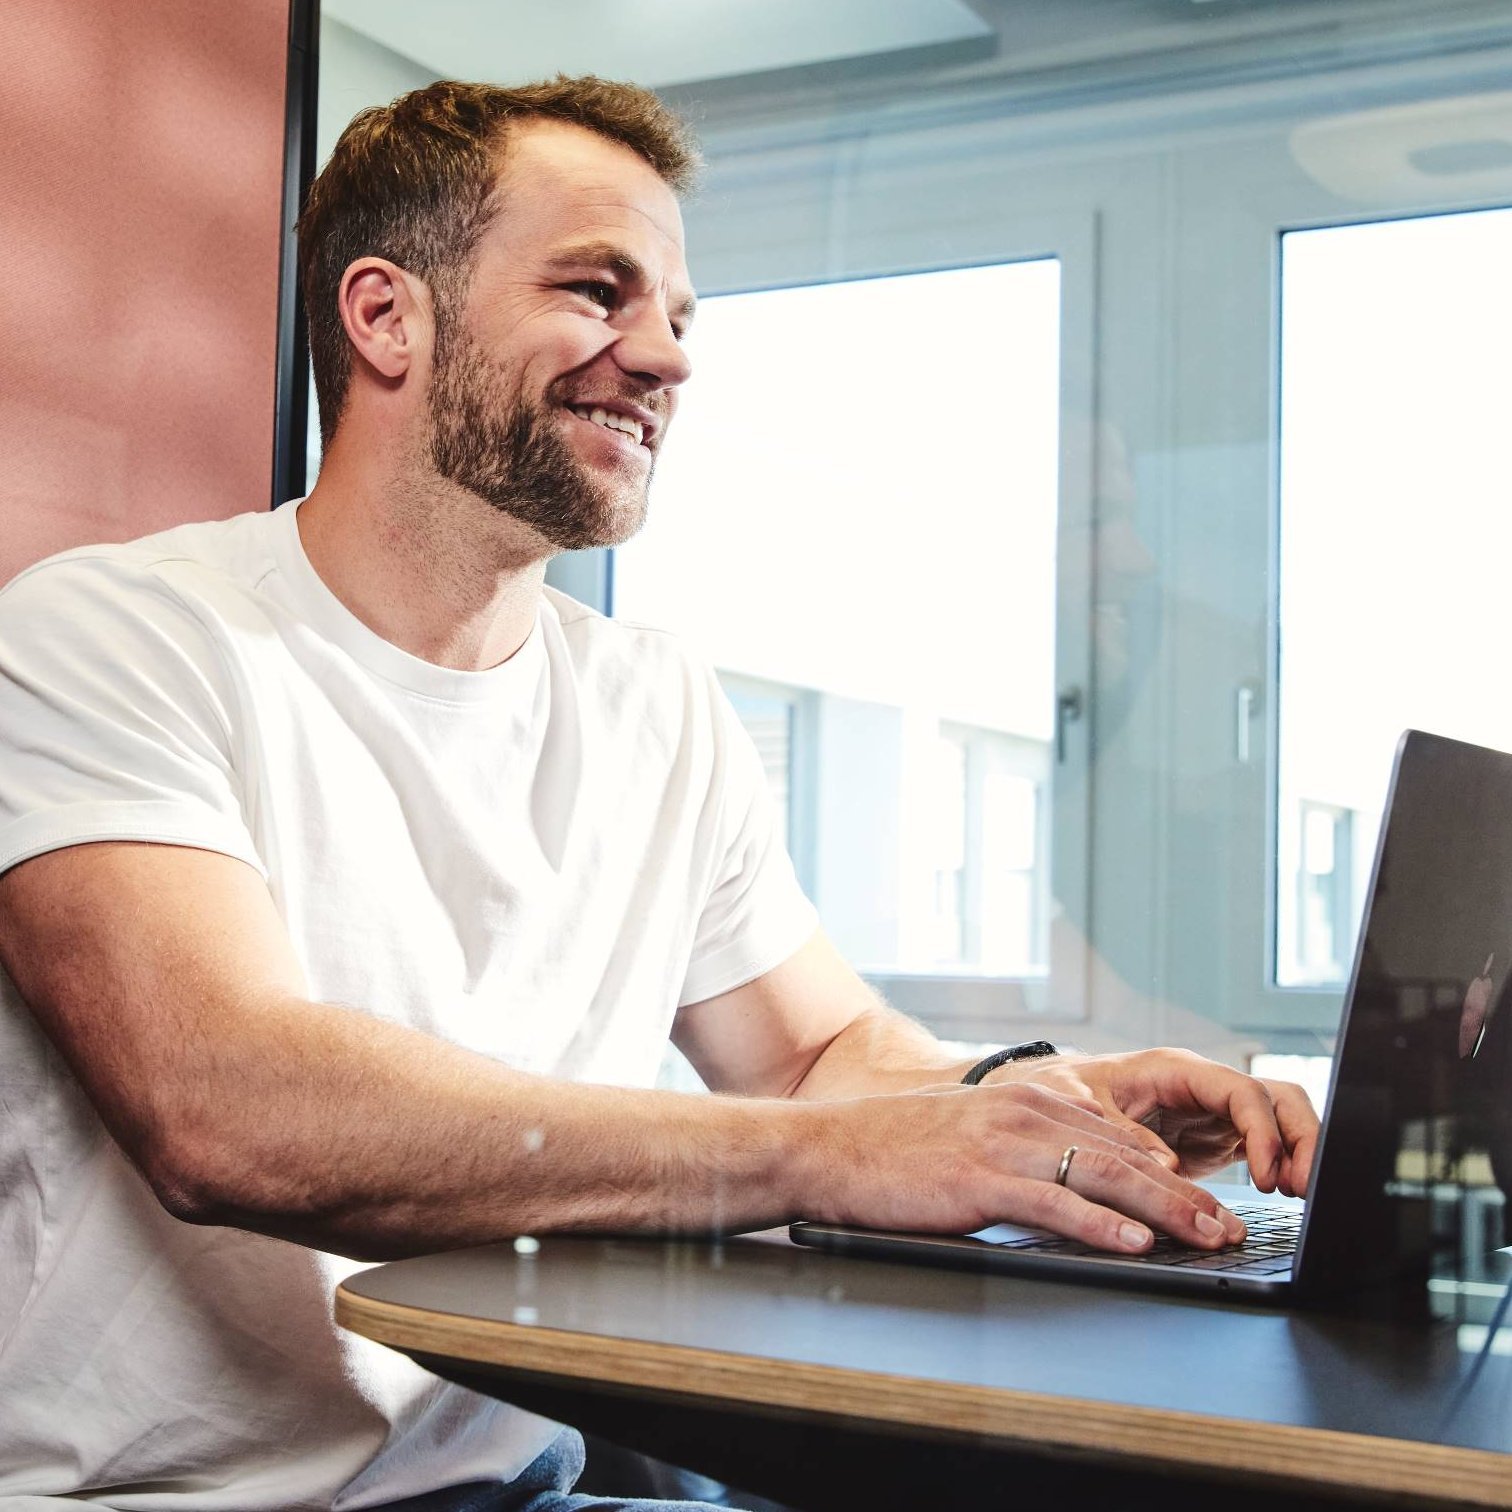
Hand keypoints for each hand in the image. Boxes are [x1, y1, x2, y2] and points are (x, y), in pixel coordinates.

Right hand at [815, 1080, 1249, 1254]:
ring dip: (1164, 1211)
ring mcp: (1002, 1146)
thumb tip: (1077, 1187)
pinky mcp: (978, 1181)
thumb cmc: (897, 1149)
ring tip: (1207, 1236)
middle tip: (1231, 1227)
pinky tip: (1134, 1243)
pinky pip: (1052, 1205)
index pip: (1119, 1138)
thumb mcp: (973, 1133)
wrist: (830, 1147)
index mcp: (1026, 1101)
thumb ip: (1025, 1149)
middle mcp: (1023, 1115)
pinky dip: (1099, 1225)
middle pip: (1124, 1156)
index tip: (1210, 1204)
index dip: (1171, 1174)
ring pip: (1102, 1177)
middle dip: (1186, 1196)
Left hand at [987, 1048, 1317, 1196]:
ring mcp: (1214, 1111)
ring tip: (1299, 1198)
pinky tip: (1281, 1198)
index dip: (1261, 1131)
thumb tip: (1165, 1169)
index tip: (1265, 1174)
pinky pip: (1263, 1147)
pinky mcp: (1215, 1138)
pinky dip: (1279, 1168)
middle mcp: (1204, 1087)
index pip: (1241, 1091)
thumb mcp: (1078, 1103)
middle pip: (1278, 1098)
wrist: (1051, 1094)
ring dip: (1297, 1154)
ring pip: (1280, 1120)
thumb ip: (1120, 1133)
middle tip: (1305, 1189)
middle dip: (1302, 1138)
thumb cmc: (1062, 1088)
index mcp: (1176, 1069)